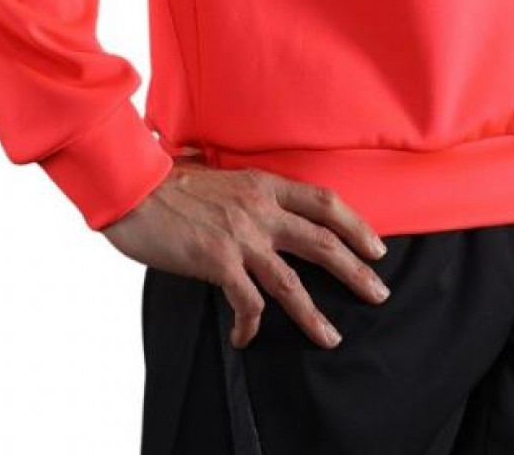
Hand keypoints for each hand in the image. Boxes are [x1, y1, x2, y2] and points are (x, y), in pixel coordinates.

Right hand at [101, 159, 390, 349]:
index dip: (355, 224)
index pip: (323, 202)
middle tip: (378, 291)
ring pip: (292, 280)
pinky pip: (246, 301)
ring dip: (314, 314)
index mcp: (262, 184)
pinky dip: (250, 324)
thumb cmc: (168, 181)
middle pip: (322, 241)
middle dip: (355, 269)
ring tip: (332, 337)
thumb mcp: (218, 175)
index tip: (375, 246)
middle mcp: (259, 209)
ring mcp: (240, 236)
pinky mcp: (217, 260)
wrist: (134, 187)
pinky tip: (245, 337)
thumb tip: (254, 202)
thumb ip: (243, 191)